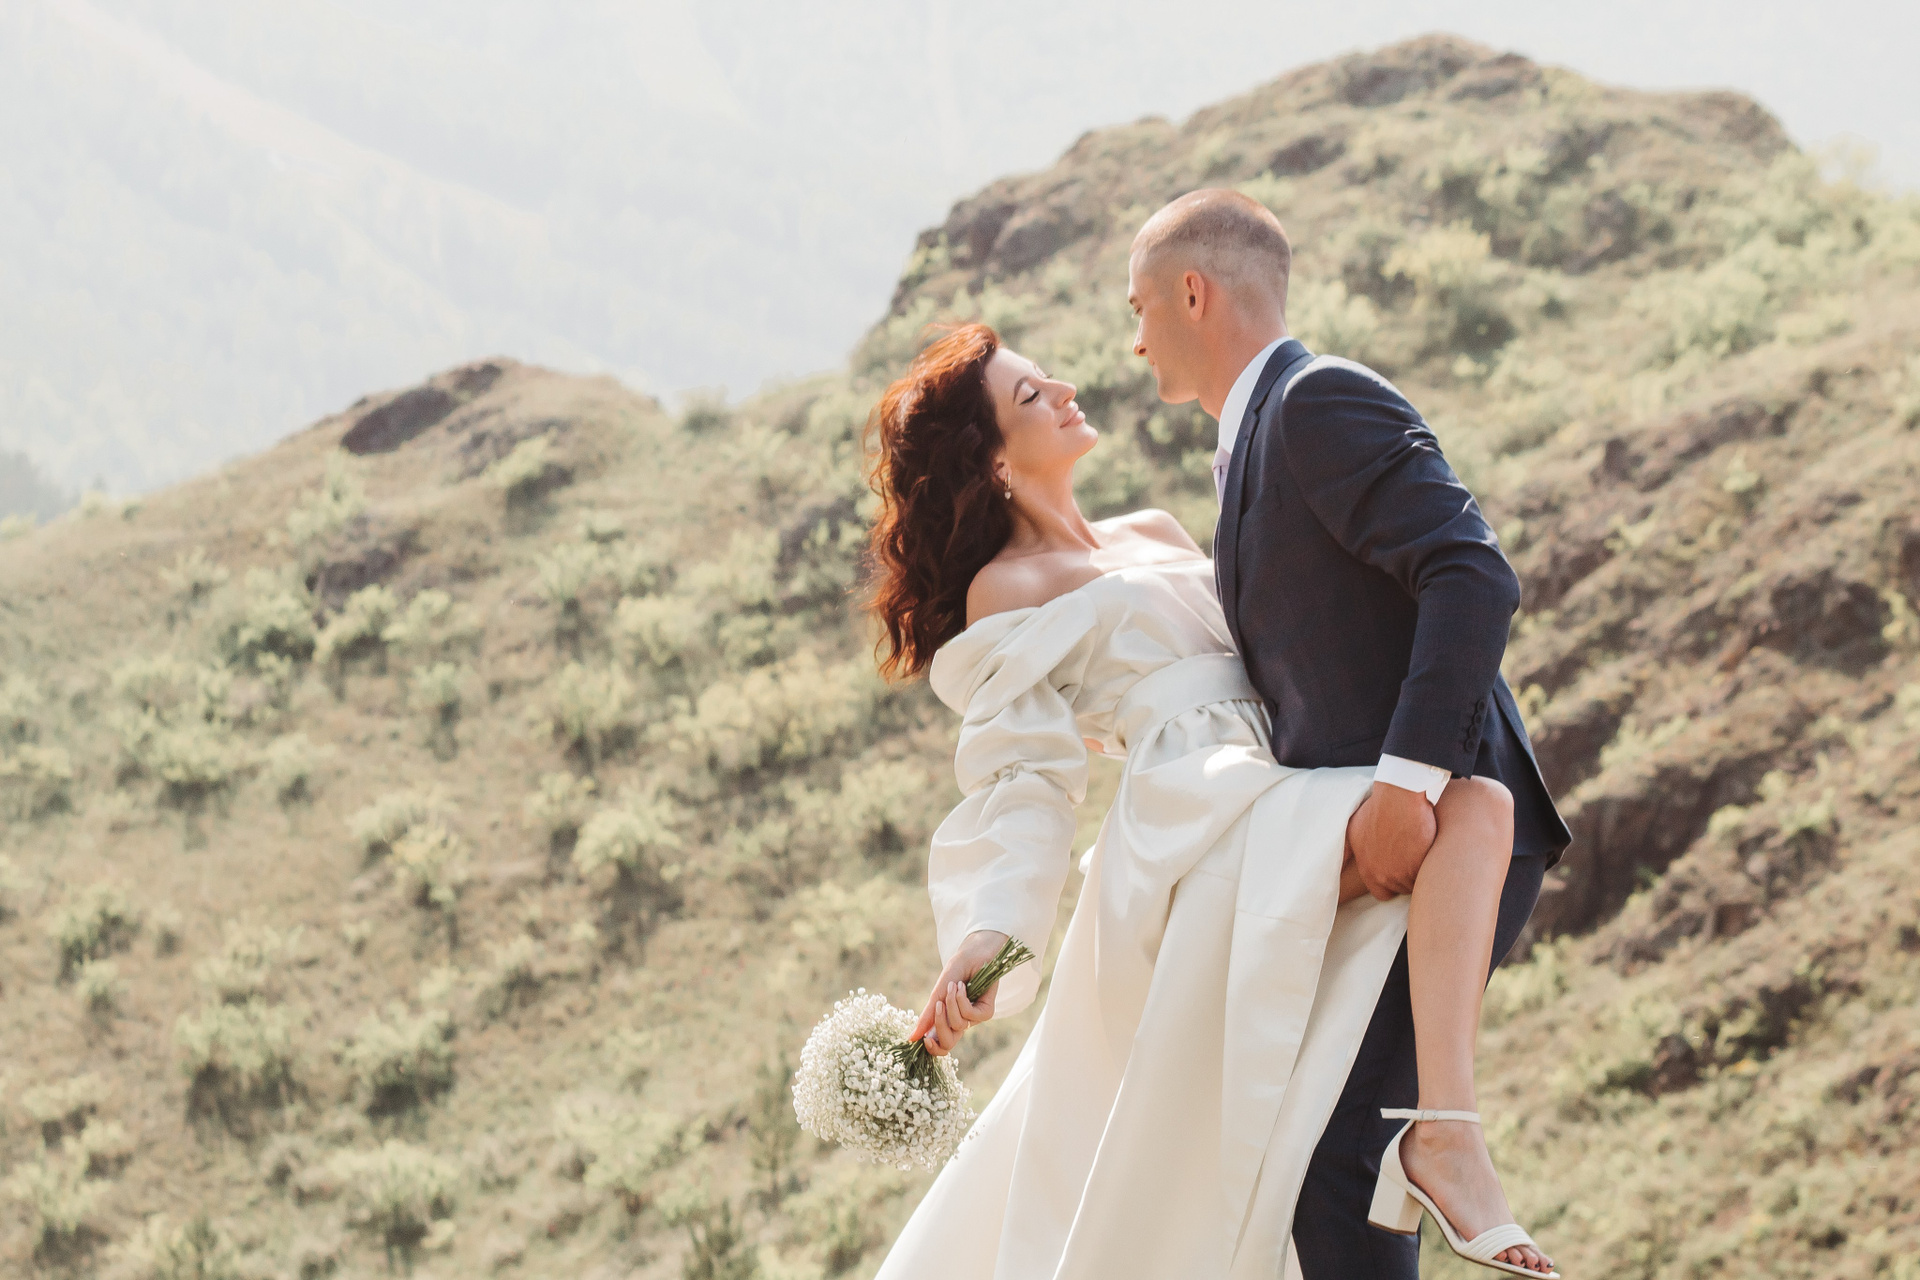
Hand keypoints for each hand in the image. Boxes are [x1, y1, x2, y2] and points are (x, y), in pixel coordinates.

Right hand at [910, 930, 1007, 1056]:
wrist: (974, 953)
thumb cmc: (956, 970)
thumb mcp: (937, 993)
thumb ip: (927, 1015)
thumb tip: (911, 1039)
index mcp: (947, 1019)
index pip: (941, 1045)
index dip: (933, 1049)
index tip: (924, 1040)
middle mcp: (961, 1021)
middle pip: (949, 1042)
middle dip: (940, 1025)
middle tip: (937, 1006)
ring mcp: (974, 1018)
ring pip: (958, 1025)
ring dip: (951, 1003)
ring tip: (953, 985)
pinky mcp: (987, 1011)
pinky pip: (970, 1015)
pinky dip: (963, 999)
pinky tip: (964, 987)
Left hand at [1345, 781, 1436, 899]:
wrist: (1398, 796)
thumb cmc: (1377, 807)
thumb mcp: (1354, 829)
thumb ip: (1349, 849)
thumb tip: (1342, 859)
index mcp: (1367, 869)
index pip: (1382, 893)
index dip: (1391, 882)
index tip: (1398, 869)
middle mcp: (1381, 874)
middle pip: (1401, 887)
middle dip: (1406, 876)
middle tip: (1411, 856)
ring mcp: (1400, 873)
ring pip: (1416, 882)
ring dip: (1419, 870)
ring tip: (1419, 849)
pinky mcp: (1418, 866)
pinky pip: (1428, 874)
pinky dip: (1429, 863)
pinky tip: (1427, 847)